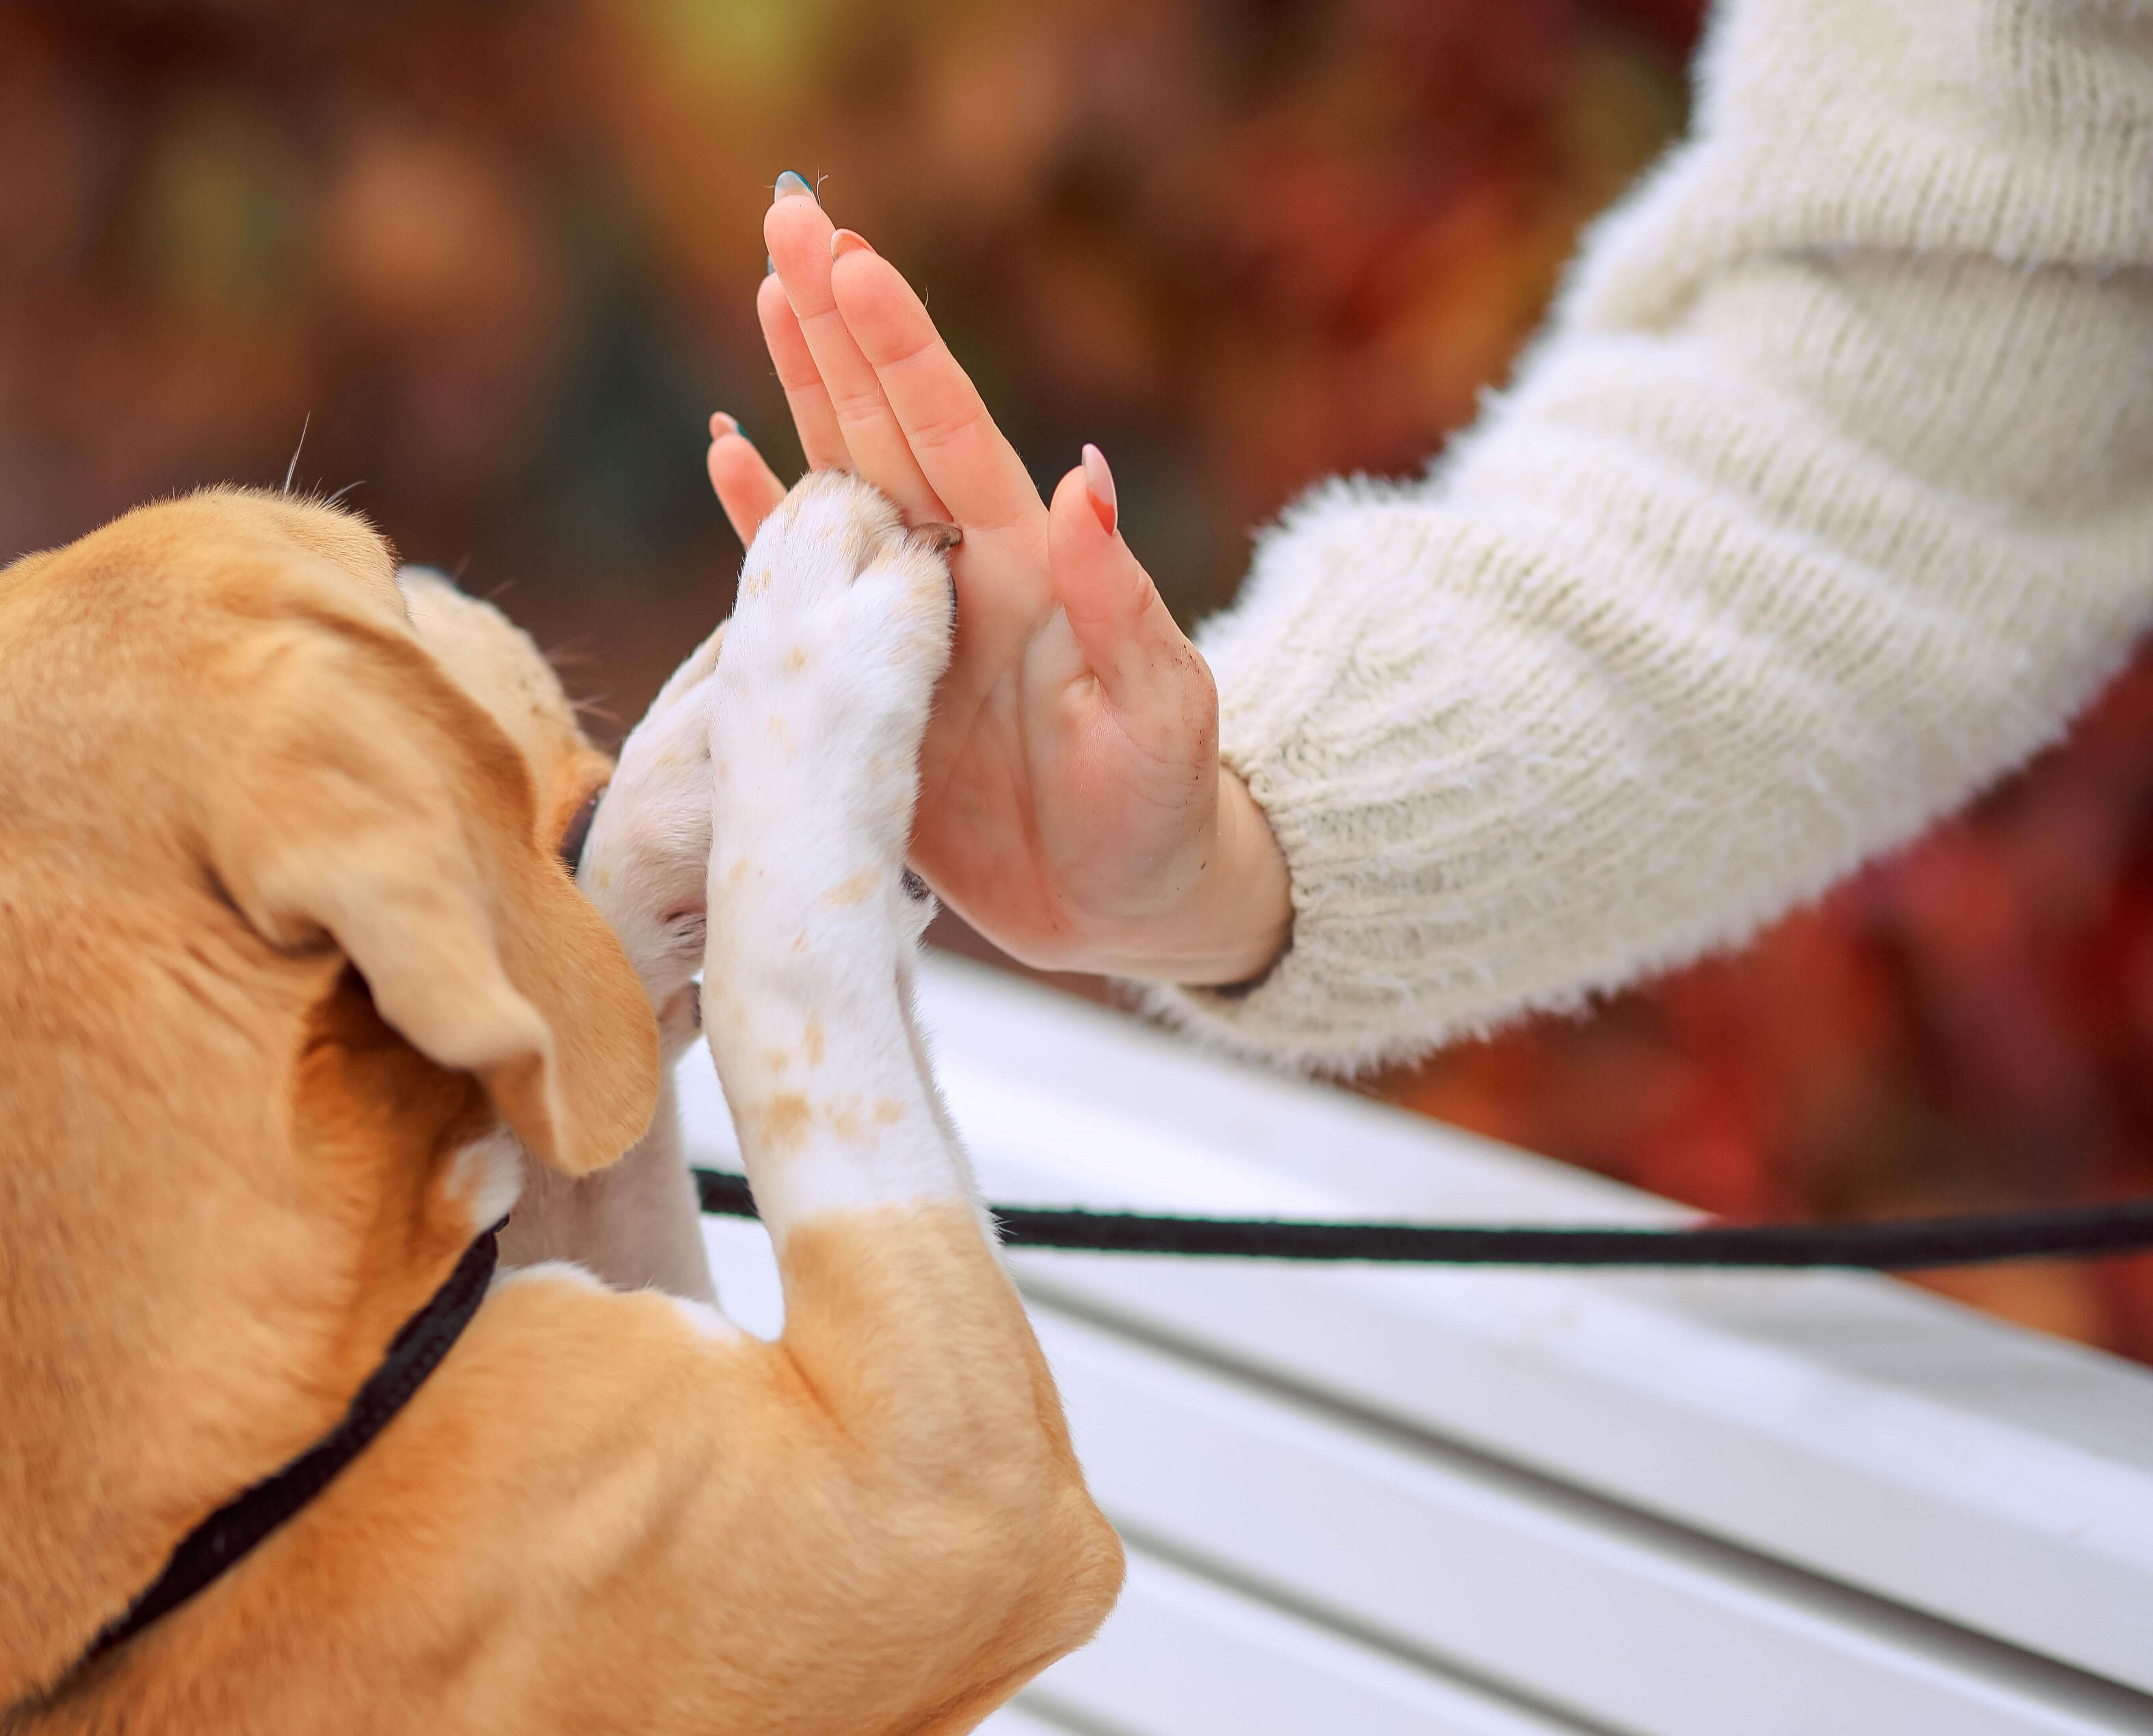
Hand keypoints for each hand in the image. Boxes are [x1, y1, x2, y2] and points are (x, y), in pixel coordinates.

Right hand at [705, 177, 1290, 985]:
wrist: (1126, 906)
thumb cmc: (1161, 807)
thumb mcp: (1160, 708)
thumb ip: (1117, 601)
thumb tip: (1084, 481)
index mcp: (1028, 567)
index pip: (953, 431)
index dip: (900, 347)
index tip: (850, 256)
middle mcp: (959, 574)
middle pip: (883, 426)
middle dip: (835, 322)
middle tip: (787, 214)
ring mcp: (907, 622)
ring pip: (839, 480)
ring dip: (800, 390)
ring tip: (765, 289)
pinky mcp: (865, 686)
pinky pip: (804, 589)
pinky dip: (764, 524)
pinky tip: (729, 452)